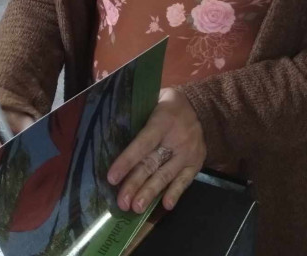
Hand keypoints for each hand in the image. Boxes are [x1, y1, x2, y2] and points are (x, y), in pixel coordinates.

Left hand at [107, 88, 205, 213]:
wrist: (201, 106)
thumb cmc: (166, 103)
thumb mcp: (152, 97)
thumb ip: (133, 106)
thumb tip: (105, 105)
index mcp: (163, 119)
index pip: (143, 143)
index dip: (127, 160)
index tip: (112, 177)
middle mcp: (177, 138)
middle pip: (153, 163)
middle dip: (136, 184)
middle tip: (122, 202)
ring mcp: (189, 152)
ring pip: (166, 175)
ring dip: (151, 192)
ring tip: (137, 208)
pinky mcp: (197, 162)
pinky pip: (185, 180)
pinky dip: (175, 192)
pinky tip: (165, 205)